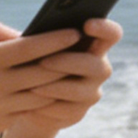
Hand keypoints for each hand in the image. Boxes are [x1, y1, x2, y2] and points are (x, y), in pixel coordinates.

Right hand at [0, 21, 80, 137]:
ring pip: (41, 95)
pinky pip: (29, 110)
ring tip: (74, 71)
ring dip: (59, 84)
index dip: (56, 40)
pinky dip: (42, 100)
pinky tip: (53, 91)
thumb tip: (25, 34)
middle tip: (85, 51)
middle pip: (43, 73)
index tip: (75, 32)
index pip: (30, 48)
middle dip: (66, 61)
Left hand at [5, 17, 120, 137]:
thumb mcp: (36, 43)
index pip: (111, 34)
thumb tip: (30, 32)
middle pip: (97, 66)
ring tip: (31, 86)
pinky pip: (66, 111)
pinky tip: (29, 105)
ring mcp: (91, 93)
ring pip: (80, 92)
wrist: (26, 95)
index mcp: (93, 44)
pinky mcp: (78, 113)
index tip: (87, 24)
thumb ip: (41, 35)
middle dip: (68, 63)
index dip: (105, 28)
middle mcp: (98, 68)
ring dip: (54, 87)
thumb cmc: (32, 58)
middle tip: (42, 61)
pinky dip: (47, 107)